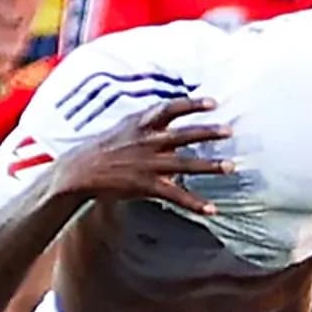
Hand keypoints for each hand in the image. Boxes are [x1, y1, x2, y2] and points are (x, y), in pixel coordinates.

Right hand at [50, 97, 233, 214]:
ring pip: (185, 164)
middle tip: (230, 131)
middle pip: (184, 135)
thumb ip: (148, 123)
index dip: (192, 104)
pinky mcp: (147, 185)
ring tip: (231, 167)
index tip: (213, 102)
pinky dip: (195, 203)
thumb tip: (168, 116)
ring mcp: (148, 164)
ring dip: (210, 166)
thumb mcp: (124, 127)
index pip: (170, 108)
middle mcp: (148, 141)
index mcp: (142, 124)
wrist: (80, 171)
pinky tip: (212, 209)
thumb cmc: (103, 148)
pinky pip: (176, 195)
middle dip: (208, 132)